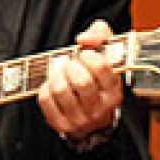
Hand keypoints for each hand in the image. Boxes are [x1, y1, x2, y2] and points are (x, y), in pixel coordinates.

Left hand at [39, 19, 123, 142]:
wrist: (93, 116)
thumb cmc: (98, 80)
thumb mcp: (106, 55)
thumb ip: (100, 35)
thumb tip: (83, 39)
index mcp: (114, 92)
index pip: (102, 68)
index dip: (88, 55)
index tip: (84, 54)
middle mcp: (100, 109)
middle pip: (81, 81)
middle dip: (71, 66)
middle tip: (70, 64)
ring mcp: (80, 119)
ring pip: (60, 90)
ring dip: (56, 75)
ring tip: (60, 73)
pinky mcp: (61, 124)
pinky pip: (46, 99)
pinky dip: (46, 87)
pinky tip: (53, 85)